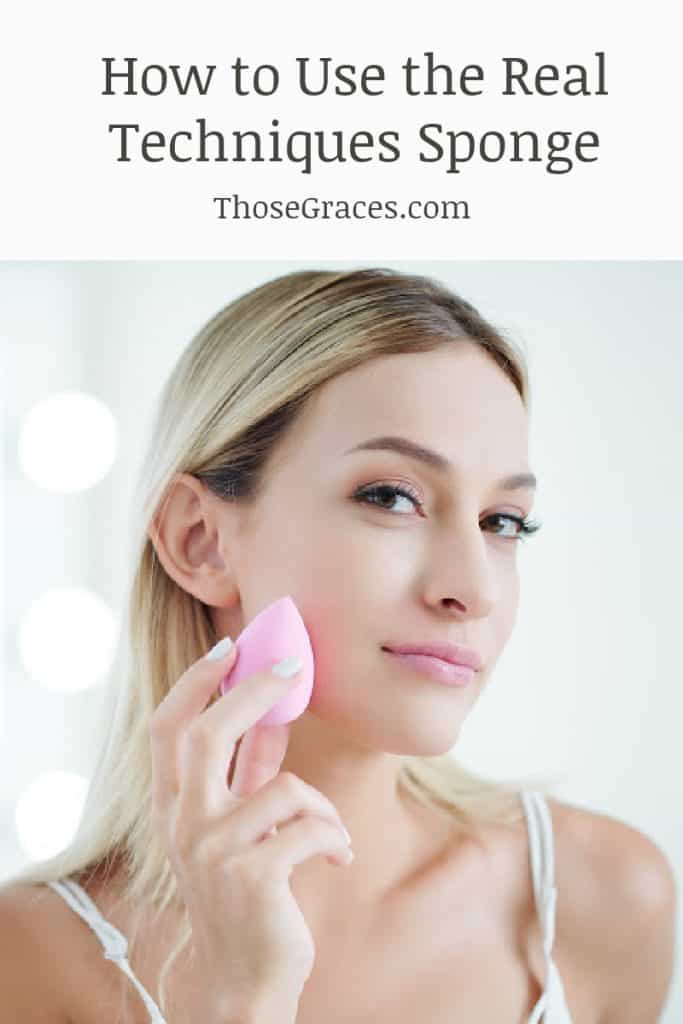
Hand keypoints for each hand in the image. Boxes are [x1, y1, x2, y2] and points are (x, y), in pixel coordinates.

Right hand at [148, 640, 352, 1021]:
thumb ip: (248, 771)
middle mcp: (182, 823)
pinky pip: (311, 827)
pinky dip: (335, 838)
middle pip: (209, 732)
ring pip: (285, 787)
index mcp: (172, 806)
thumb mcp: (236, 826)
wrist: (245, 979)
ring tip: (331, 836)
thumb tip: (273, 710)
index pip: (167, 727)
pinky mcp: (251, 875)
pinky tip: (337, 858)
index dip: (195, 682)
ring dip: (323, 808)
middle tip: (293, 669)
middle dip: (253, 691)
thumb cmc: (245, 892)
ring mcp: (212, 850)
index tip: (231, 648)